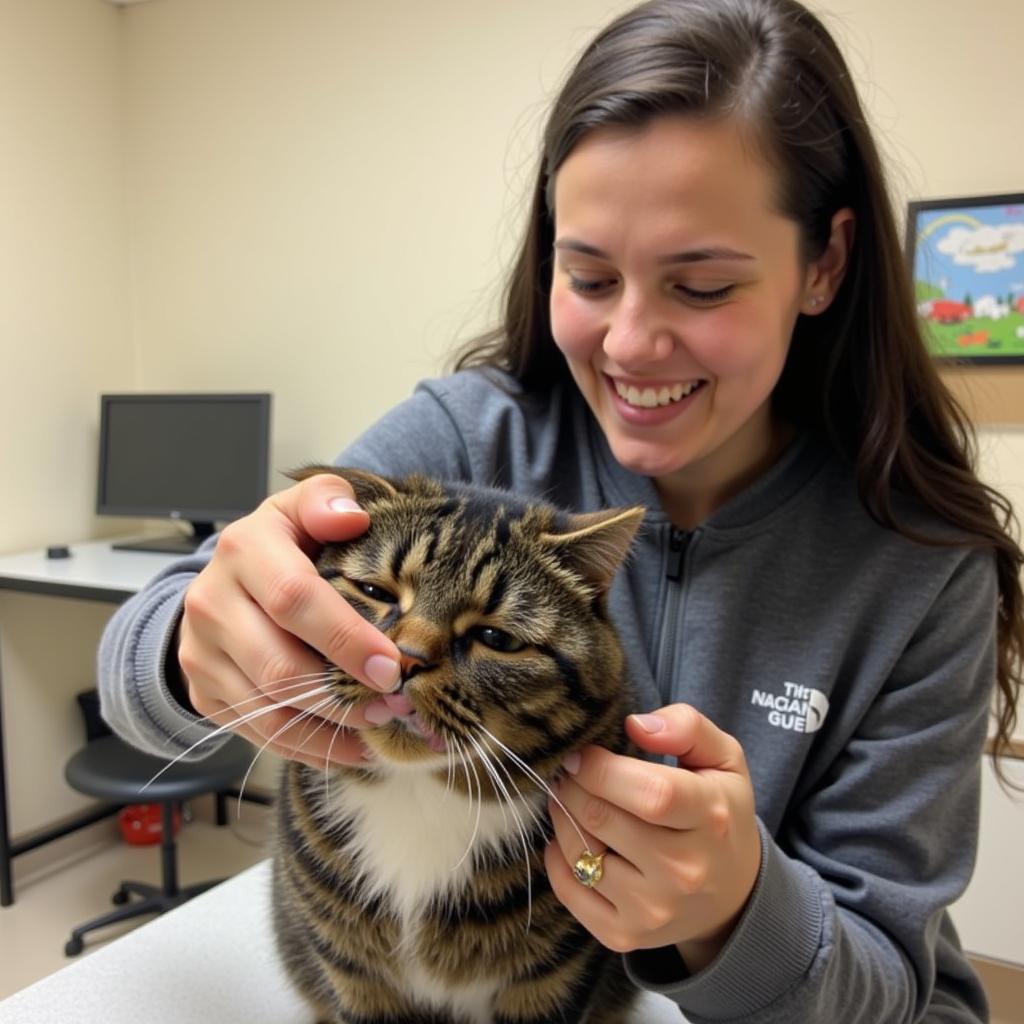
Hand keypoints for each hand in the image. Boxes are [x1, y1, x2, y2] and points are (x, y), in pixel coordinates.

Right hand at [177, 471, 402, 767]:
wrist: (223, 580)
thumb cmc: (283, 545)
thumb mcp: (302, 509)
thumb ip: (327, 500)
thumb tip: (350, 517)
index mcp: (245, 549)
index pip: (294, 599)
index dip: (346, 638)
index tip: (392, 666)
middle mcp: (212, 602)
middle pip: (279, 666)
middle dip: (343, 694)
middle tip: (396, 705)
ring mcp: (202, 652)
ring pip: (267, 709)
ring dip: (331, 728)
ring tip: (381, 726)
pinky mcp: (203, 691)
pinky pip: (257, 732)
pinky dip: (309, 747)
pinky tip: (352, 745)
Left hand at [545, 704, 760, 972]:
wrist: (733, 895)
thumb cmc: (718, 811)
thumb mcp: (723, 758)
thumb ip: (686, 726)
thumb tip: (635, 725)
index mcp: (709, 818)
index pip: (650, 792)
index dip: (601, 768)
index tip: (581, 752)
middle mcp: (684, 871)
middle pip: (601, 817)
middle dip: (573, 785)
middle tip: (570, 772)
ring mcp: (653, 909)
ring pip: (579, 852)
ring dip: (563, 817)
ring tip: (572, 799)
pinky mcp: (625, 935)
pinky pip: (569, 890)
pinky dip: (559, 859)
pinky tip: (573, 838)